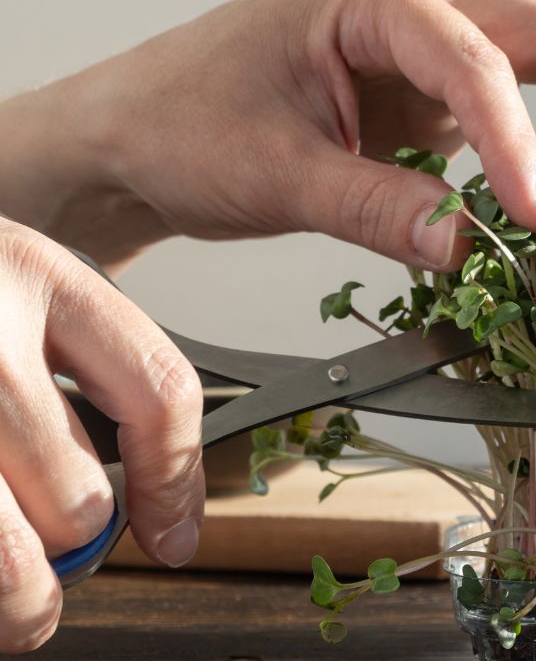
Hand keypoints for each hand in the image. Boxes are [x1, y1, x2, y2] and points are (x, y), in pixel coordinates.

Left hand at [0, 0, 535, 270]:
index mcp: (368, 3)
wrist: (136, 131)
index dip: (517, 141)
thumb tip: (471, 248)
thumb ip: (374, 206)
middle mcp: (411, 11)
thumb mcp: (272, 174)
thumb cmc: (182, 126)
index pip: (473, 60)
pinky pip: (529, 89)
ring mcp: (429, 50)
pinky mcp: (434, 93)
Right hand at [0, 219, 203, 652]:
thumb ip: (82, 370)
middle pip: (79, 496)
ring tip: (19, 602)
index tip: (173, 537)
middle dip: (73, 540)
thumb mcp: (16, 290)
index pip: (159, 392)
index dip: (175, 485)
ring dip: (17, 594)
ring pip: (11, 551)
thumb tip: (152, 509)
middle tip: (53, 546)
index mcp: (40, 277)